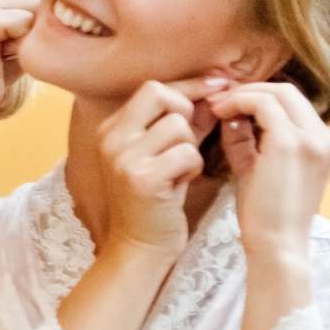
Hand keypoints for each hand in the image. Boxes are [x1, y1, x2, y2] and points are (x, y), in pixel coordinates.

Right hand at [0, 0, 43, 117]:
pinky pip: (25, 21)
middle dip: (49, 13)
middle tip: (31, 40)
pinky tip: (6, 53)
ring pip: (37, 3)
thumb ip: (47, 0)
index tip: (59, 14)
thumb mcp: (31, 25)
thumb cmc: (4, 62)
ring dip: (36, 31)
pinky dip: (24, 42)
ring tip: (16, 47)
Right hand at [92, 76, 220, 257]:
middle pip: (161, 95)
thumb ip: (184, 122)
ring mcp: (123, 157)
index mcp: (111, 129)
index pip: (153, 88)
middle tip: (186, 142)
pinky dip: (193, 168)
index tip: (219, 83)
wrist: (140, 246)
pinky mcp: (141, 178)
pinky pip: (187, 153)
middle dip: (186, 114)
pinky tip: (180, 184)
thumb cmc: (157, 200)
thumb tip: (215, 88)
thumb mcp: (165, 154)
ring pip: (179, 126)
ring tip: (180, 170)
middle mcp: (111, 138)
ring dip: (191, 147)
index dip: (189, 86)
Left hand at [207, 80, 329, 265]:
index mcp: (323, 144)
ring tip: (215, 107)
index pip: (293, 104)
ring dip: (242, 94)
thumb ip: (246, 138)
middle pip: (288, 91)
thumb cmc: (264, 215)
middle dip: (250, 89)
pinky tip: (218, 114)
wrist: (276, 245)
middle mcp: (325, 138)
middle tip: (217, 99)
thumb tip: (230, 113)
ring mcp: (312, 139)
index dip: (259, 96)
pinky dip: (238, 103)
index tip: (227, 104)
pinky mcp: (291, 143)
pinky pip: (263, 105)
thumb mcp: (256, 168)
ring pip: (277, 93)